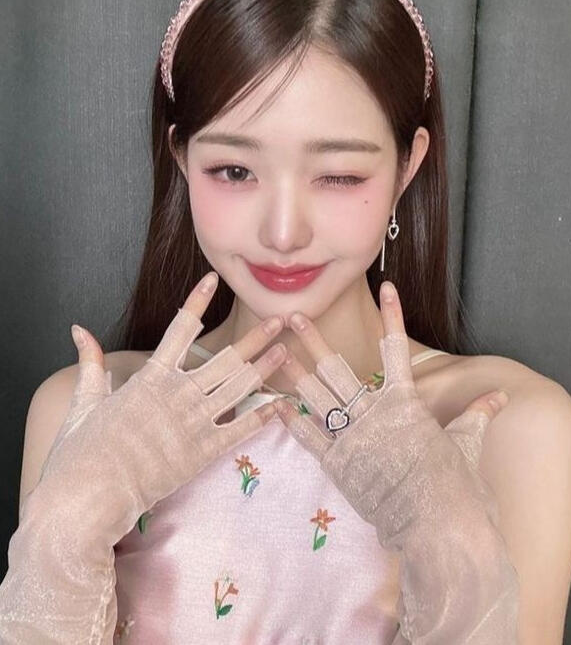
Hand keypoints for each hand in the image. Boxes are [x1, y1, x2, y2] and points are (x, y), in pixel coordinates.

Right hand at [37, 271, 287, 540]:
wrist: (87, 496)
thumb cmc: (81, 451)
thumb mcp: (84, 401)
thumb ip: (90, 362)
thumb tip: (78, 329)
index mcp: (150, 378)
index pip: (179, 329)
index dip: (197, 301)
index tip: (212, 280)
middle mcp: (177, 394)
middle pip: (225, 359)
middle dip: (255, 338)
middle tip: (280, 321)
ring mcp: (193, 423)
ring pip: (238, 388)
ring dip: (265, 368)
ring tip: (287, 351)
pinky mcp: (202, 453)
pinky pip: (239, 430)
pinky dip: (262, 416)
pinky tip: (282, 404)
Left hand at [273, 280, 509, 531]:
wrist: (440, 526)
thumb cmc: (457, 484)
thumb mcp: (466, 442)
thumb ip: (476, 414)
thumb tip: (500, 397)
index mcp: (405, 402)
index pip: (396, 348)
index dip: (392, 315)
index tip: (385, 288)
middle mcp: (374, 413)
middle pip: (337, 370)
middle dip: (313, 340)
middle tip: (295, 316)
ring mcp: (353, 438)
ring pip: (316, 398)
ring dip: (294, 373)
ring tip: (274, 352)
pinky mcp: (339, 466)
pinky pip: (309, 437)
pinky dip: (292, 420)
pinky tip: (275, 404)